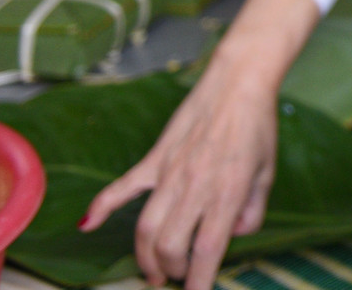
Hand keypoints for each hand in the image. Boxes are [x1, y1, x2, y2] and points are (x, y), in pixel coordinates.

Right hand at [80, 0, 321, 289]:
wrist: (238, 81)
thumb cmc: (257, 126)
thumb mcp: (266, 172)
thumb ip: (252, 209)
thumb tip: (237, 234)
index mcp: (226, 191)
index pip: (209, 249)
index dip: (200, 280)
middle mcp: (195, 186)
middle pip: (169, 245)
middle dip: (173, 270)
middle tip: (181, 276)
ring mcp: (170, 172)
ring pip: (146, 227)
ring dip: (146, 256)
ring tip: (154, 271)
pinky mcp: (154, 159)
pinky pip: (121, 188)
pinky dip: (101, 208)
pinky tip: (85, 227)